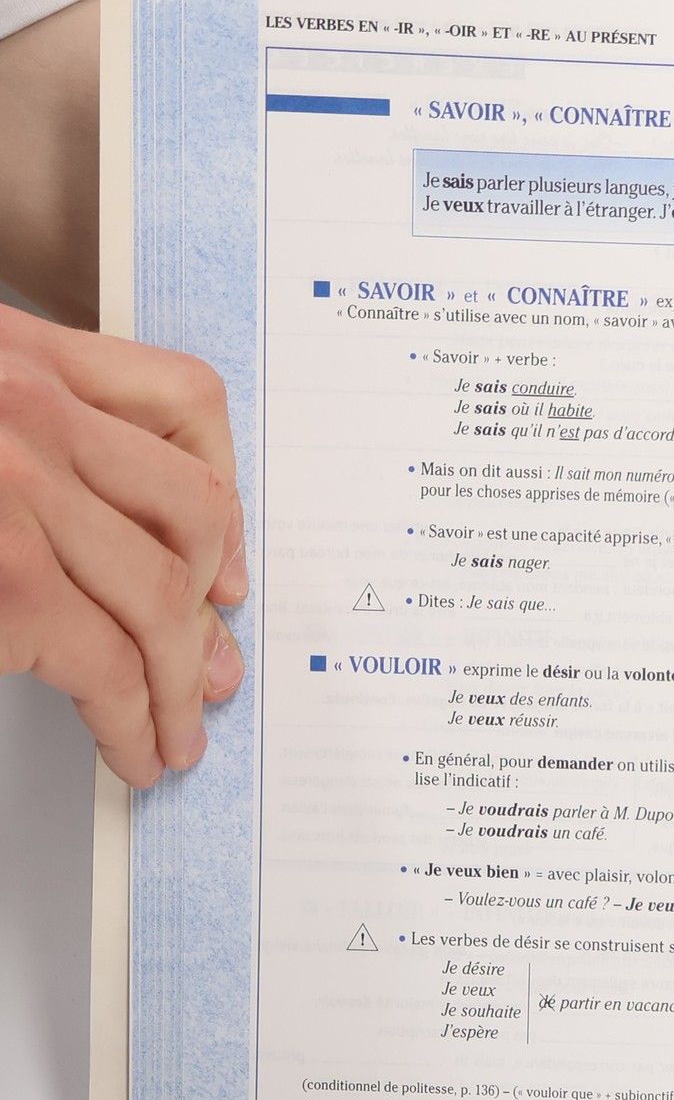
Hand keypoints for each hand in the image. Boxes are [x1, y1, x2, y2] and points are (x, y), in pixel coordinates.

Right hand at [0, 301, 245, 785]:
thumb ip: (11, 429)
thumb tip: (100, 524)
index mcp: (15, 353)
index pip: (183, 399)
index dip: (221, 492)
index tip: (224, 559)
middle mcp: (29, 411)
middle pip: (192, 510)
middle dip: (210, 602)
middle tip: (215, 662)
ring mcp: (18, 491)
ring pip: (163, 593)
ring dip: (185, 674)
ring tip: (182, 724)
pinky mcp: (4, 578)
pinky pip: (111, 658)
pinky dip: (139, 716)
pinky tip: (138, 746)